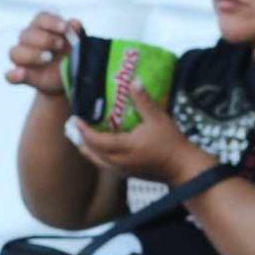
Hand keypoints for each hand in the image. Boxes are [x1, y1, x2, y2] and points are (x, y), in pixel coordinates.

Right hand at [6, 13, 79, 98]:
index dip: (52, 22)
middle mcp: (29, 40)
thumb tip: (74, 23)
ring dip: (32, 55)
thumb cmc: (71, 53)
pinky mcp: (21, 75)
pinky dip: (13, 75)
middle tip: (60, 45)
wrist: (70, 75)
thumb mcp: (77, 43)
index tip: (65, 28)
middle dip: (45, 39)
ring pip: (16, 52)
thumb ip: (75, 34)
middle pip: (27, 34)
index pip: (41, 19)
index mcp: (42, 27)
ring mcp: (23, 58)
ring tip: (48, 58)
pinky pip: (10, 75)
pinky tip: (21, 74)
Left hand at [69, 80, 205, 186]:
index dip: (84, 130)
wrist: (182, 167)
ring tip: (81, 138)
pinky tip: (100, 148)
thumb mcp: (158, 118)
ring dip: (87, 149)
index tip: (75, 120)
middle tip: (72, 127)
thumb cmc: (171, 142)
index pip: (97, 140)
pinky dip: (97, 155)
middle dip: (81, 139)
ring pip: (97, 161)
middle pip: (92, 152)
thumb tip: (134, 81)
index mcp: (125, 147)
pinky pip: (105, 164)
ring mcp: (122, 170)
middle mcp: (119, 161)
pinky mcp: (127, 173)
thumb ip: (144, 101)